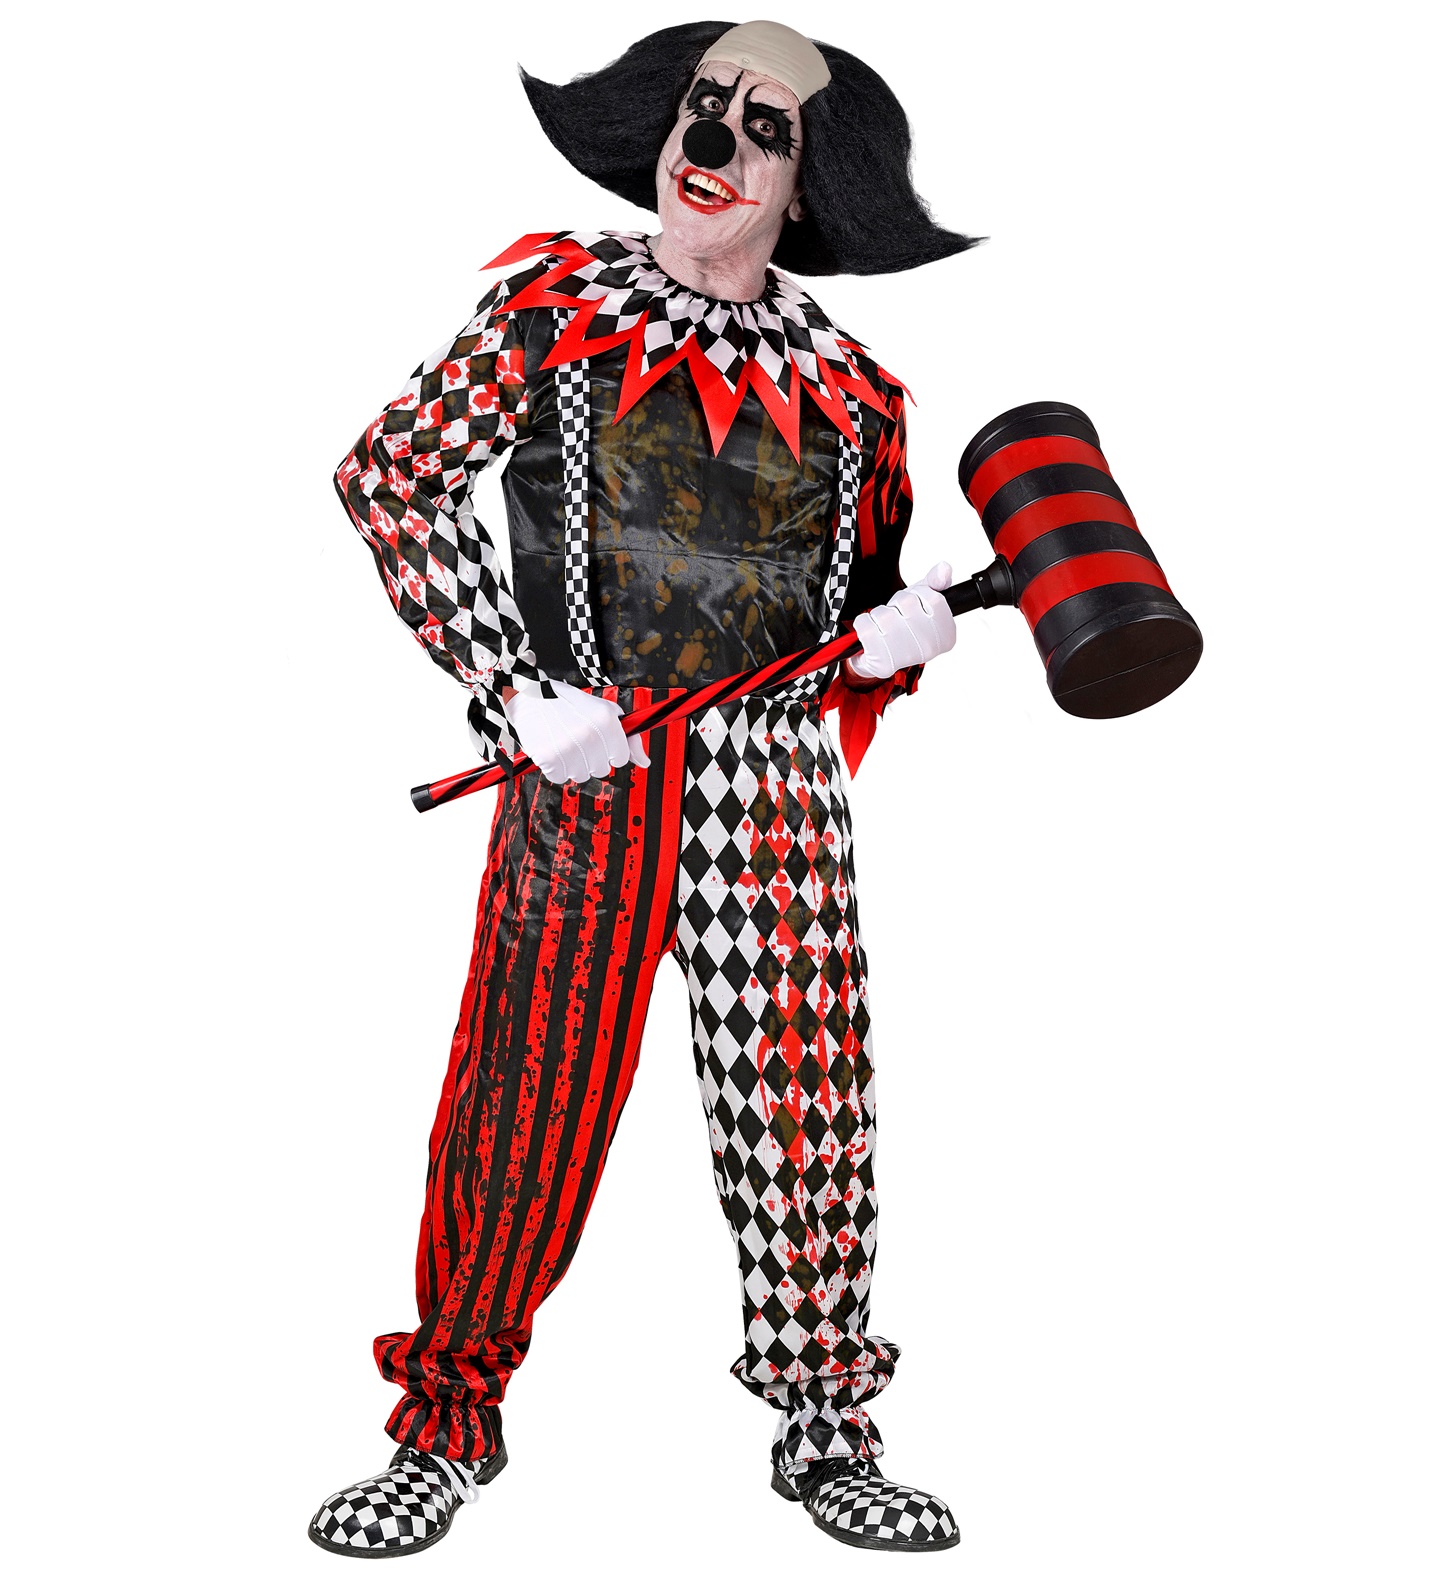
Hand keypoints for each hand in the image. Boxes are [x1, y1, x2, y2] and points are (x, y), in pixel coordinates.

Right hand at [501, 682, 648, 784]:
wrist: (529, 697)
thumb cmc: (567, 703)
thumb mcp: (602, 710)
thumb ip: (628, 736)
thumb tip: (644, 762)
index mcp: (606, 720)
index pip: (621, 758)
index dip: (611, 752)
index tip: (600, 743)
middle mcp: (589, 734)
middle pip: (602, 769)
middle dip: (592, 758)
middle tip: (577, 739)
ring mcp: (569, 748)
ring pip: (581, 775)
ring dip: (573, 764)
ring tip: (564, 742)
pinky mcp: (549, 758)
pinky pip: (560, 777)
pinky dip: (555, 768)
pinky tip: (552, 748)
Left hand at [845, 562, 956, 682]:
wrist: (882, 656)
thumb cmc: (904, 626)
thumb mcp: (922, 600)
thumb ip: (935, 582)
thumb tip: (944, 567)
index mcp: (946, 635)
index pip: (933, 597)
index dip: (917, 594)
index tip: (914, 607)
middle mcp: (930, 649)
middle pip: (906, 602)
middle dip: (896, 605)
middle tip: (896, 618)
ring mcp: (906, 656)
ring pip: (884, 614)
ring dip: (878, 615)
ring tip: (883, 628)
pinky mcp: (882, 662)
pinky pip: (865, 625)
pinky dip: (863, 624)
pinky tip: (871, 635)